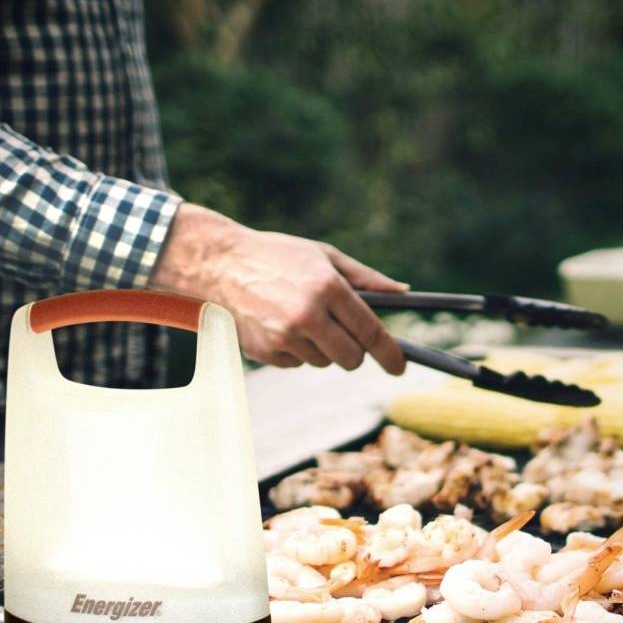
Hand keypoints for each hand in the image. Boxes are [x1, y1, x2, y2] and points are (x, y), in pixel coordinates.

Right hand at [150, 204, 408, 373]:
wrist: (219, 264)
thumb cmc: (277, 256)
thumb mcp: (324, 256)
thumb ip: (366, 278)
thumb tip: (403, 292)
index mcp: (327, 287)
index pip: (370, 331)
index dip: (390, 353)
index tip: (399, 366)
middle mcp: (307, 315)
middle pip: (351, 357)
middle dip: (355, 352)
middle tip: (347, 336)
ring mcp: (284, 336)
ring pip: (324, 362)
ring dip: (322, 348)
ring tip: (302, 318)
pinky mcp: (265, 352)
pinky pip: (297, 364)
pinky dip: (297, 351)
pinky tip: (280, 325)